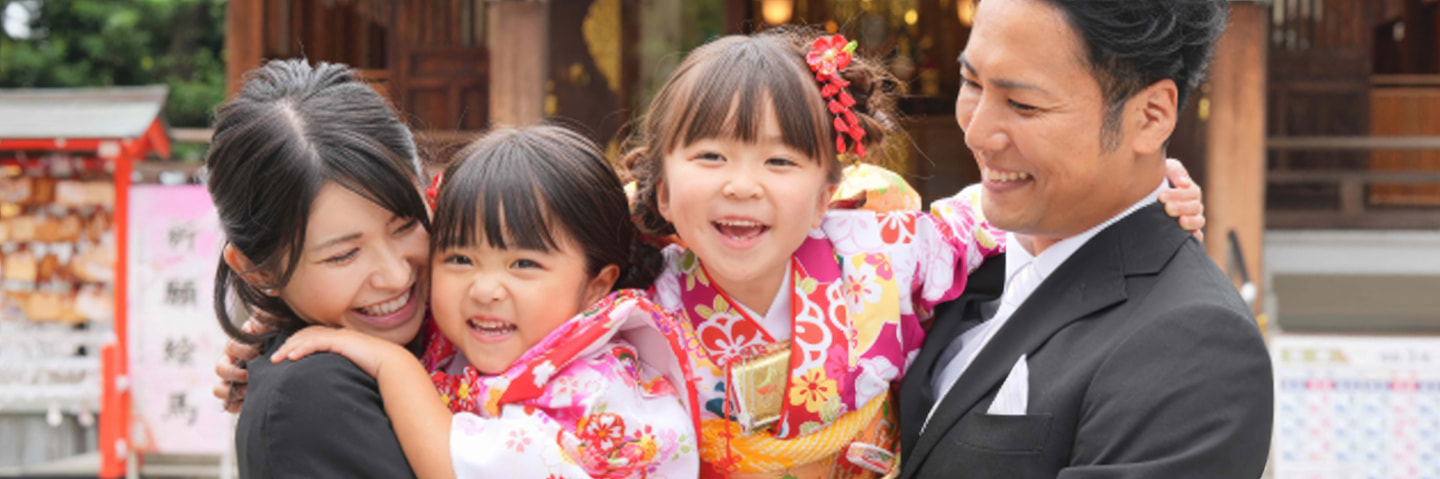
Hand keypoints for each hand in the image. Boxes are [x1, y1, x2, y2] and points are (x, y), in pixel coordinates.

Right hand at [212, 319, 271, 411]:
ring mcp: (229, 382)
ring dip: (232, 392)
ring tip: (249, 392)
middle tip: (251, 376)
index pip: (232, 346)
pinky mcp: (235, 398)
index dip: (243, 351)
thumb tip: (255, 324)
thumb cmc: (274, 345)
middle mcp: (229, 364)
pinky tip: (250, 403)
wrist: (279, 363)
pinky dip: (236, 406)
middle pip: (219, 369)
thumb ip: (264, 326)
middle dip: (235, 373)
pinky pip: (227, 406)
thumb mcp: (271, 333)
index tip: (258, 354)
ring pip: (218, 389)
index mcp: (236, 347)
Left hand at [269, 325, 405, 377]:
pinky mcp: (342, 341)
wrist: (394, 366)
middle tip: (274, 358)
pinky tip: (292, 357)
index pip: (313, 336)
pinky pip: (317, 342)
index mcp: (342, 340)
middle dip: (288, 344)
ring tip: (277, 359)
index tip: (284, 356)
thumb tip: (331, 385)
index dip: (296, 343)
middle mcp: (339, 335)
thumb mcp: (355, 369)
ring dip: (290, 347)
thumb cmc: (379, 371)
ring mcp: (340, 336)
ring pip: (308, 337)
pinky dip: (302, 348)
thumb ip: (342, 371)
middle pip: (306, 334)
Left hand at [1160, 158, 1205, 241]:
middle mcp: (1192, 205)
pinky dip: (1196, 237)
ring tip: (1180, 221)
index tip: (1161, 196)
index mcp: (1189, 190)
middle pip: (1196, 207)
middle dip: (1182, 207)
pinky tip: (1190, 237)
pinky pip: (1196, 236)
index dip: (1179, 194)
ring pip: (1199, 221)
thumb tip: (1184, 182)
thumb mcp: (1165, 169)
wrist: (1142, 194)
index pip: (1192, 192)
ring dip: (1191, 221)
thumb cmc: (1155, 179)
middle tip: (1167, 208)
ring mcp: (1190, 219)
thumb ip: (1175, 170)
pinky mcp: (1186, 232)